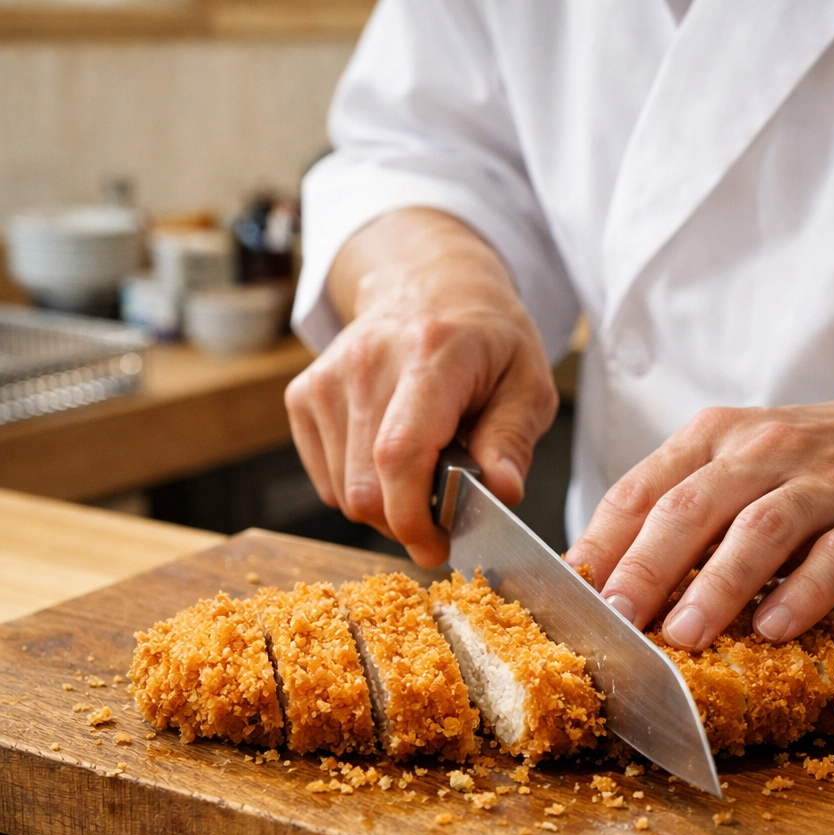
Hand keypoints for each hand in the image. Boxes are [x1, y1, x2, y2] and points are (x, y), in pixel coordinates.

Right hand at [286, 209, 557, 566]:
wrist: (428, 285)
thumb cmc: (485, 340)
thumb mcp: (527, 382)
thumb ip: (512, 439)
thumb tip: (502, 492)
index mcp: (431, 353)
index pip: (399, 452)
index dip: (411, 517)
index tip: (437, 547)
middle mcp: (366, 362)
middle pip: (365, 486)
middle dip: (406, 523)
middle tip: (443, 515)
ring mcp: (327, 378)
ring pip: (343, 492)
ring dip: (385, 507)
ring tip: (423, 476)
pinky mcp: (304, 395)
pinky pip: (326, 480)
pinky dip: (359, 489)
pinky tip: (390, 461)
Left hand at [564, 339, 833, 650]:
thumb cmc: (802, 468)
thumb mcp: (732, 466)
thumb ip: (674, 510)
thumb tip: (600, 576)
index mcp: (711, 439)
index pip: (642, 488)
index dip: (603, 541)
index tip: (571, 589)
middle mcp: (762, 452)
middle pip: (692, 507)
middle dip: (648, 565)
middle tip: (617, 615)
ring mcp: (823, 484)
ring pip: (761, 530)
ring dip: (717, 585)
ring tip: (683, 634)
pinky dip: (801, 595)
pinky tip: (773, 630)